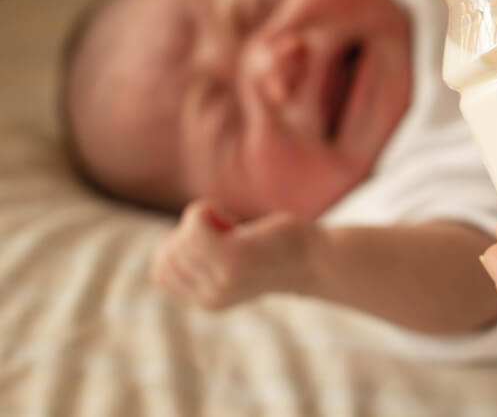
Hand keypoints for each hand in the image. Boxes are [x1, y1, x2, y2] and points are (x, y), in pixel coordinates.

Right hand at [150, 199, 317, 309]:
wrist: (319, 259)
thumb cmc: (279, 250)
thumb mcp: (233, 262)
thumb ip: (204, 260)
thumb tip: (167, 248)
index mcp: (208, 301)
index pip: (160, 272)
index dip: (174, 246)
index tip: (208, 237)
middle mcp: (210, 298)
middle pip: (166, 254)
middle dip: (185, 231)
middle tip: (222, 227)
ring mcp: (220, 281)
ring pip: (179, 240)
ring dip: (197, 220)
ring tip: (228, 222)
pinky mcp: (234, 260)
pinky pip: (195, 227)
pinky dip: (203, 212)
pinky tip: (230, 217)